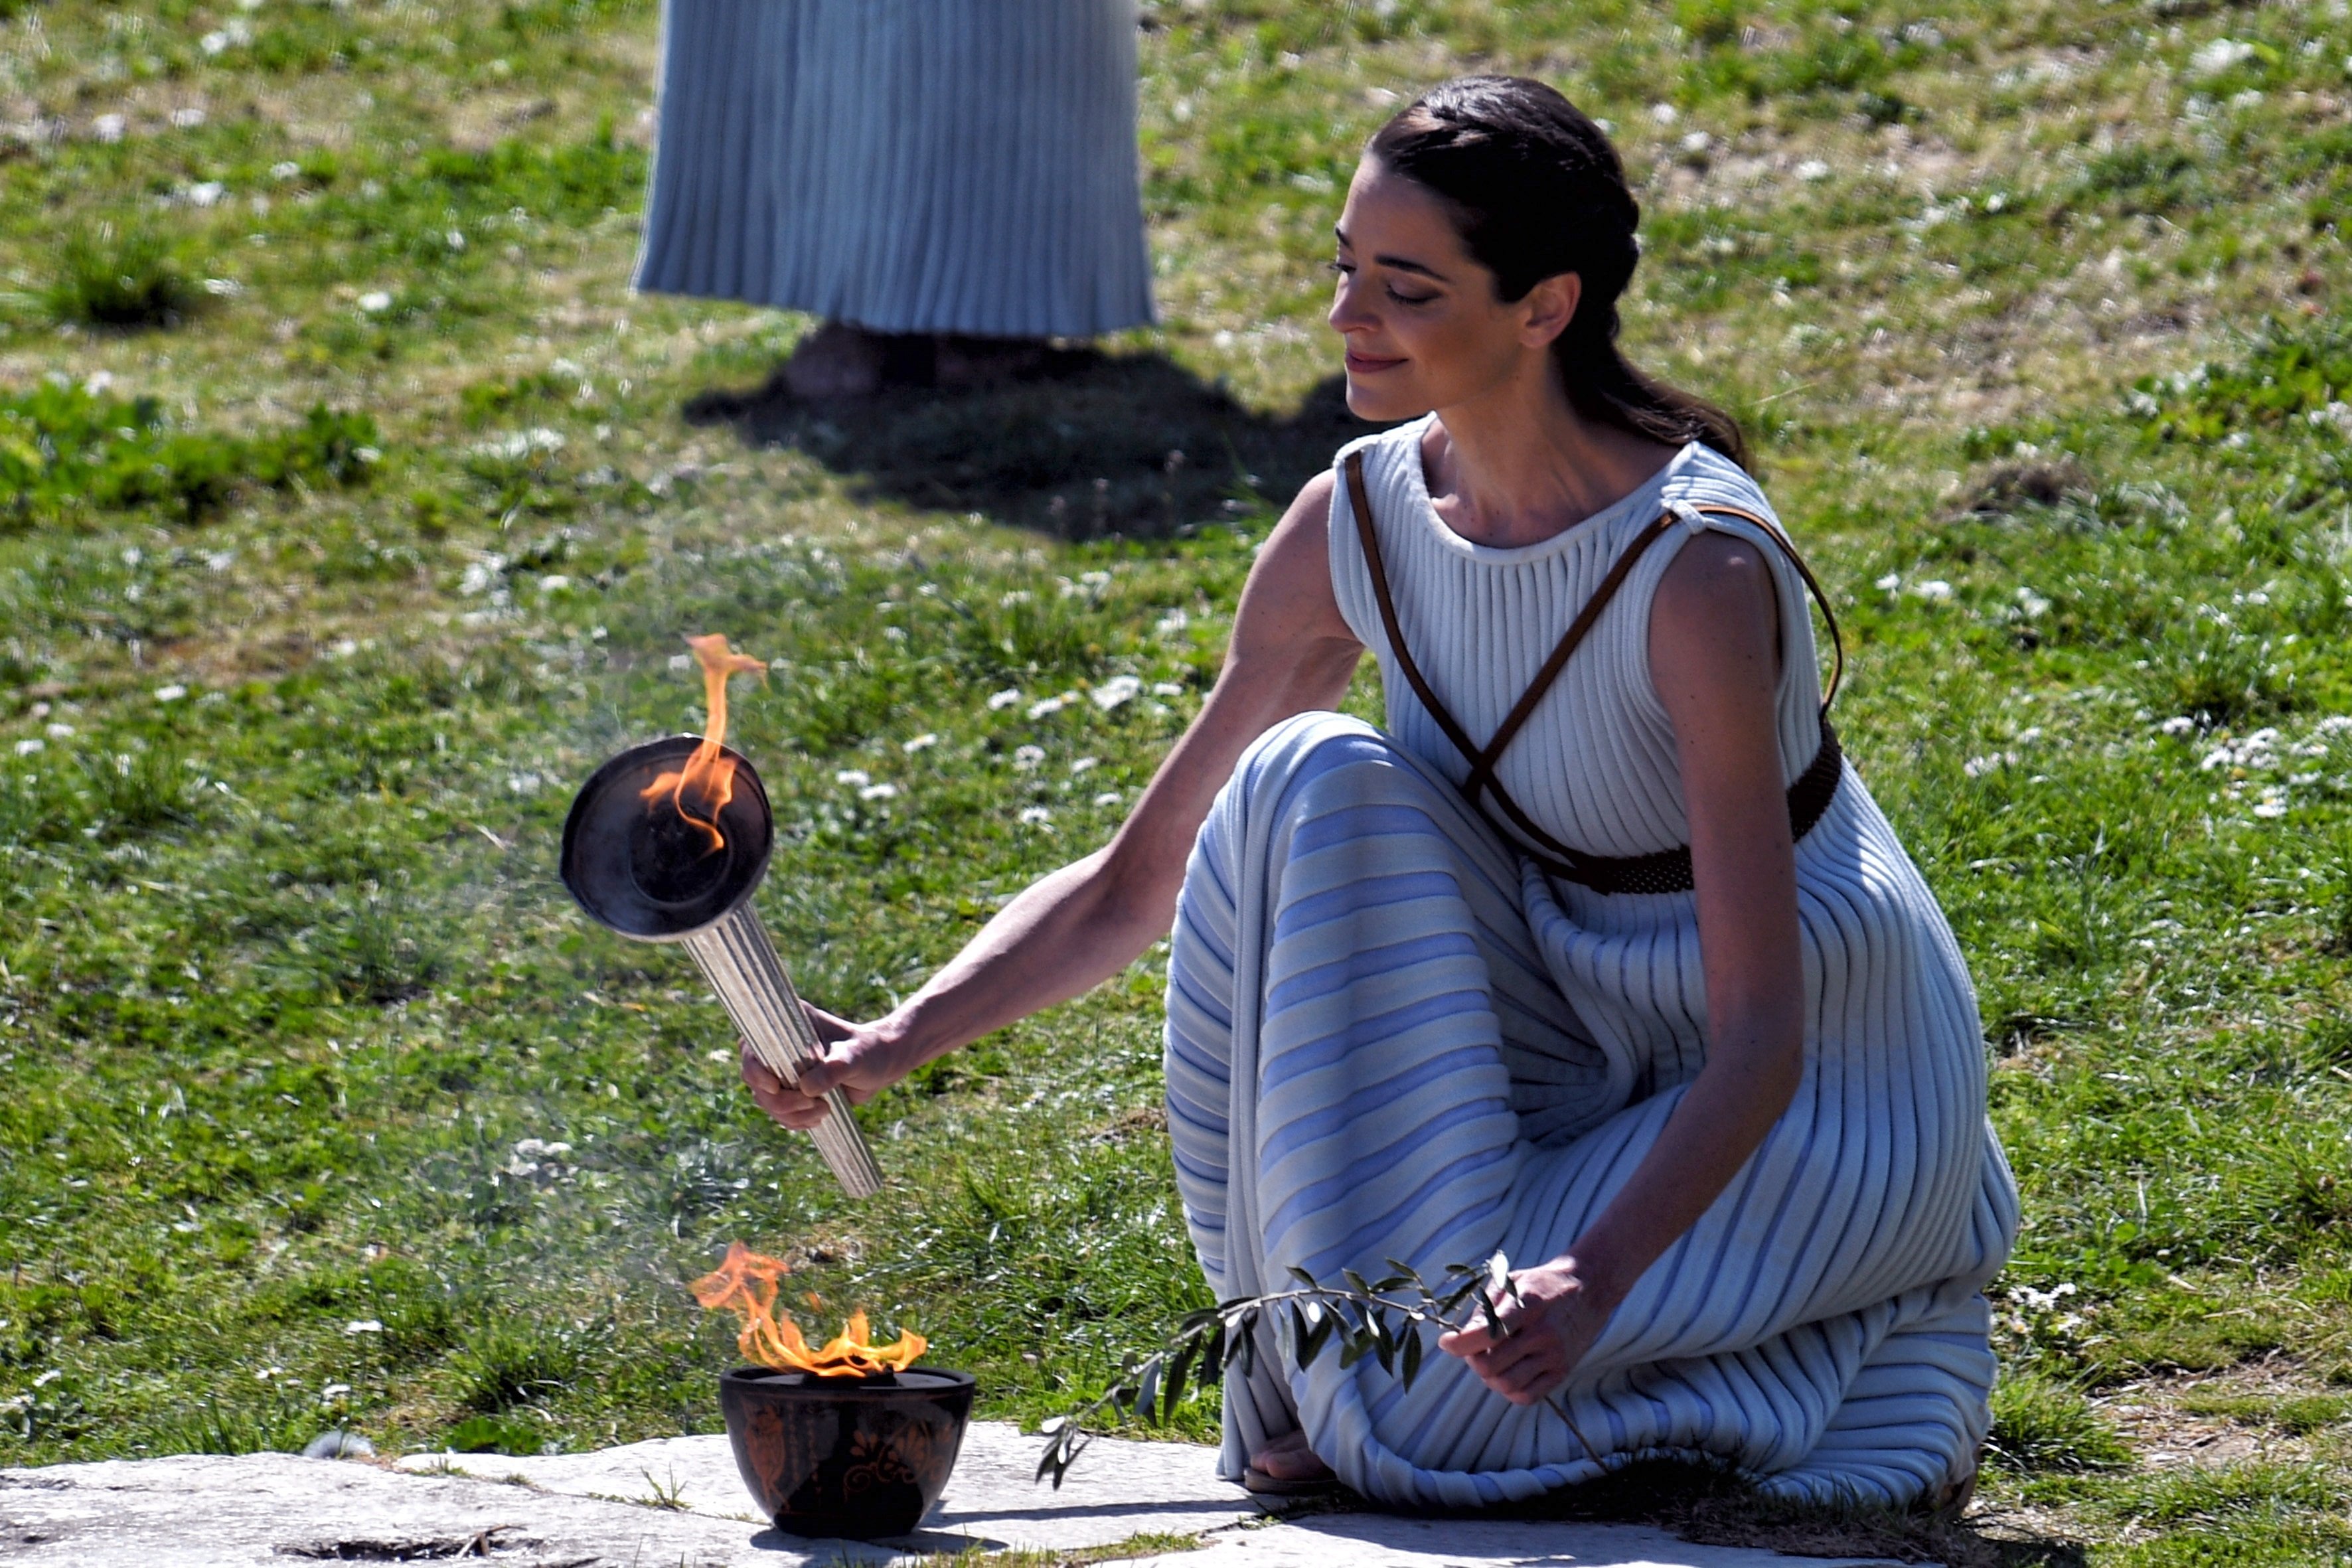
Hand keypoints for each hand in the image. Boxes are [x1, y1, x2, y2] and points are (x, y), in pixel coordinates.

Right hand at [738, 1005, 914, 1130]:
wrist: (883, 1064)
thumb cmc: (870, 1051)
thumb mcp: (854, 1057)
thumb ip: (833, 1069)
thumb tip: (806, 1089)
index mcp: (788, 1026)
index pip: (752, 1047)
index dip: (755, 1070)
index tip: (776, 1087)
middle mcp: (780, 1048)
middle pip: (756, 1082)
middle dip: (781, 1100)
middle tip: (812, 1103)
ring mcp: (784, 1072)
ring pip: (767, 1101)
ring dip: (791, 1114)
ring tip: (823, 1110)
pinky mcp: (793, 1092)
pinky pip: (781, 1114)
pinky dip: (796, 1121)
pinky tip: (818, 1117)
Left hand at [1435, 1255, 1616, 1405]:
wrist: (1589, 1289)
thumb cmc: (1542, 1284)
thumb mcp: (1511, 1282)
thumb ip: (1485, 1308)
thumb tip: (1461, 1338)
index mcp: (1528, 1305)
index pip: (1485, 1334)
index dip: (1458, 1344)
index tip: (1447, 1342)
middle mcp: (1543, 1334)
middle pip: (1490, 1366)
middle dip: (1472, 1359)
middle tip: (1473, 1348)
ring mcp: (1555, 1356)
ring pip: (1506, 1385)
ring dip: (1489, 1376)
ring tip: (1492, 1359)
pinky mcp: (1562, 1372)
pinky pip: (1526, 1396)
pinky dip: (1509, 1389)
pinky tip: (1508, 1371)